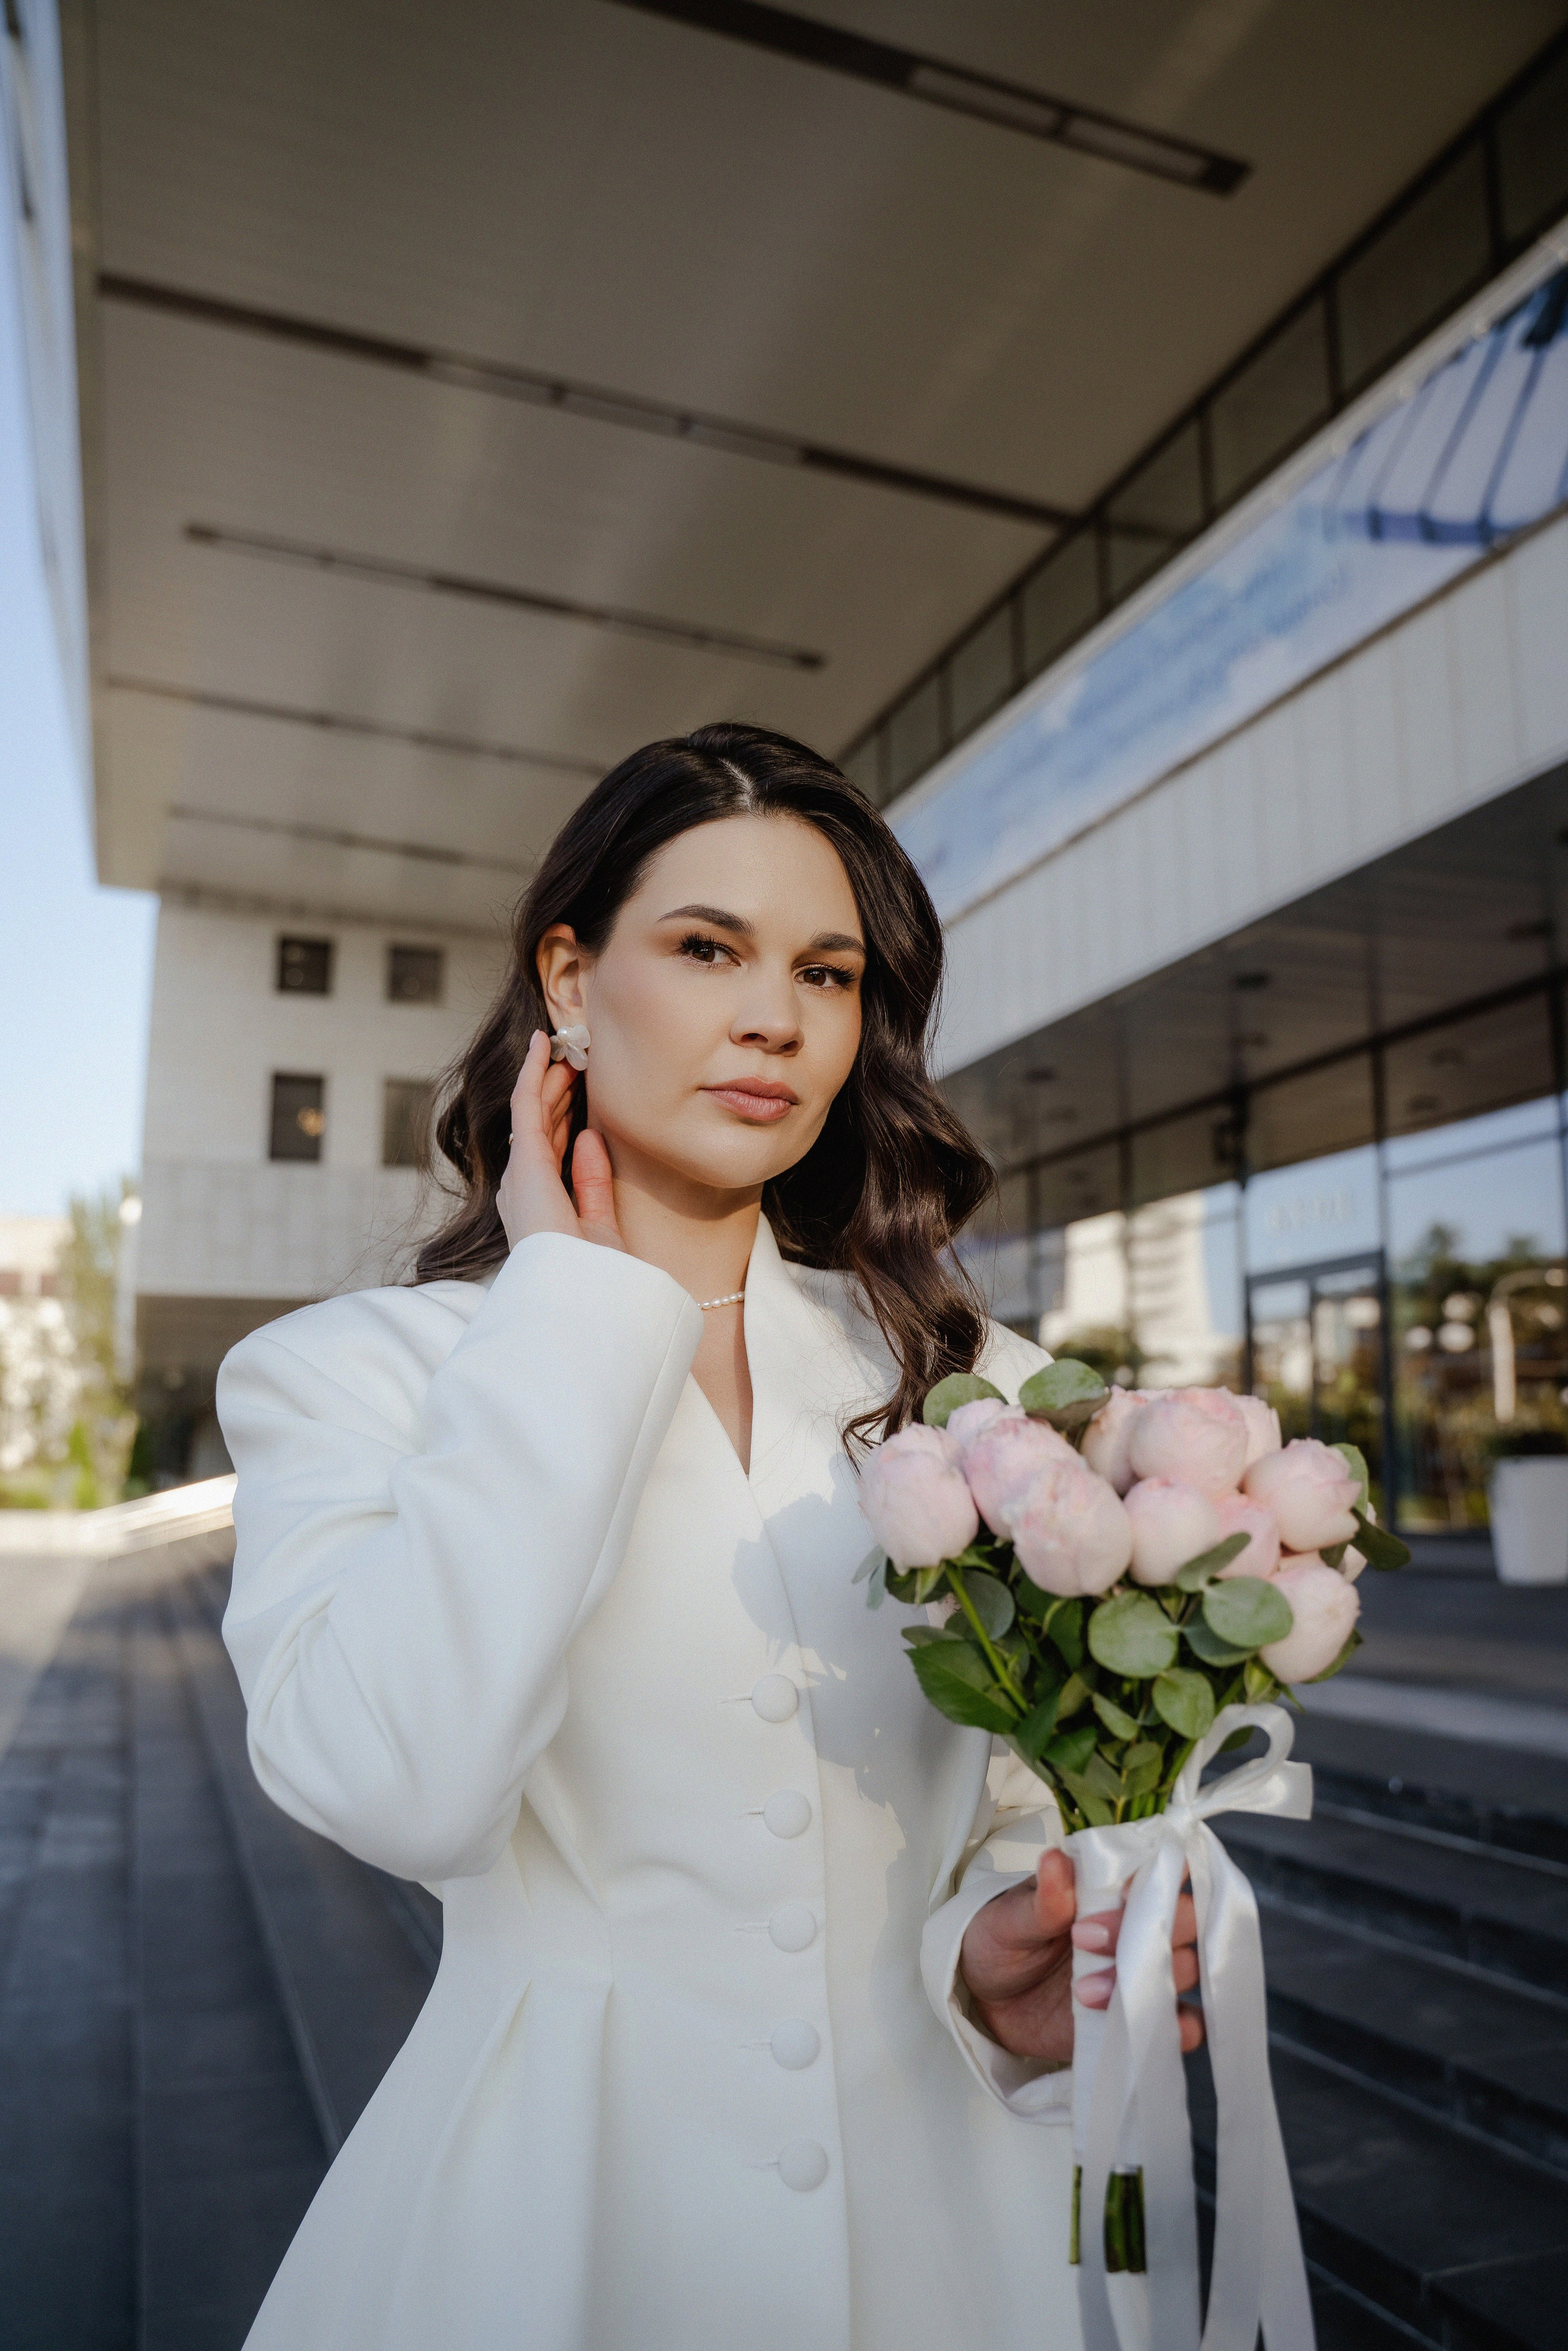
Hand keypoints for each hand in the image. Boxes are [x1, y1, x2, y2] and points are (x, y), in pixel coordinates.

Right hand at [495, 1030, 624, 1255]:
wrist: (577, 1291)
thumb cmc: (589, 1273)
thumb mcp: (597, 1221)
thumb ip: (592, 1182)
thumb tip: (591, 1137)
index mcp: (539, 1206)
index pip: (553, 1153)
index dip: (567, 1120)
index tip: (583, 1097)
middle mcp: (523, 1187)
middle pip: (543, 1127)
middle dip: (559, 1094)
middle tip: (577, 1063)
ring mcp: (521, 1171)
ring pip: (535, 1111)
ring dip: (550, 1077)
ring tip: (565, 1049)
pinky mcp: (525, 1159)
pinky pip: (527, 1103)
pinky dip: (534, 1070)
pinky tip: (543, 1044)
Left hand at [958, 1848, 1202, 2065]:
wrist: (986, 2000)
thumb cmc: (1002, 1941)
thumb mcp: (1009, 1918)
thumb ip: (1041, 1901)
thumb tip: (1054, 1861)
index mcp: (1110, 1885)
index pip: (1160, 1866)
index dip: (1161, 1873)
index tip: (1124, 1891)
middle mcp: (1136, 1924)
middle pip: (1183, 1917)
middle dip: (1147, 1928)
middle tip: (1083, 1938)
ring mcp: (1141, 1971)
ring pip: (1183, 1967)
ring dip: (1144, 1979)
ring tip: (1083, 1990)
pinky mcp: (1139, 2016)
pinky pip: (1183, 2022)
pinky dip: (1180, 2026)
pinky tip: (1143, 2024)